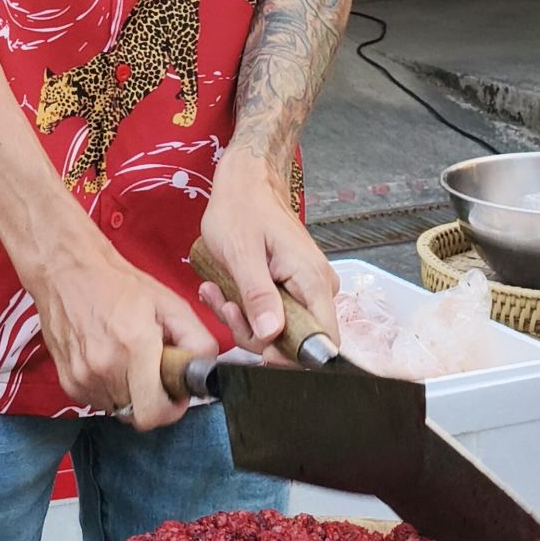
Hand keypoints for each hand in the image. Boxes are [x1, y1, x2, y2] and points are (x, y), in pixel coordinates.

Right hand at [27, 237, 218, 431]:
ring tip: (130, 360)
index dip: (172, 407)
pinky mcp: (69, 383)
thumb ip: (196, 338)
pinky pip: (100, 402)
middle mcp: (105, 368)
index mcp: (134, 346)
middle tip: (156, 374)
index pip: (155, 413)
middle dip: (154, 400)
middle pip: (140, 415)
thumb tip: (206, 368)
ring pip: (120, 410)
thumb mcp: (168, 302)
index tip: (176, 392)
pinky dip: (110, 389)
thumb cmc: (119, 283)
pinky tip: (111, 360)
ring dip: (131, 394)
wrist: (66, 271)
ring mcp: (83, 378)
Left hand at [198, 150, 339, 358]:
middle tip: (225, 306)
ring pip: (282, 331)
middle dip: (255, 335)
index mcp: (312, 280)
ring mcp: (307, 288)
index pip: (322, 342)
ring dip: (246, 322)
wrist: (246, 183)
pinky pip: (276, 315)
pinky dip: (248, 311)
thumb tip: (271, 336)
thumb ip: (258, 296)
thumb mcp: (241, 253)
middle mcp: (318, 287)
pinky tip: (224, 292)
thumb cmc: (241, 209)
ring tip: (218, 293)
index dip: (291, 358)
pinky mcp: (294, 287)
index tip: (256, 350)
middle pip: (297, 342)